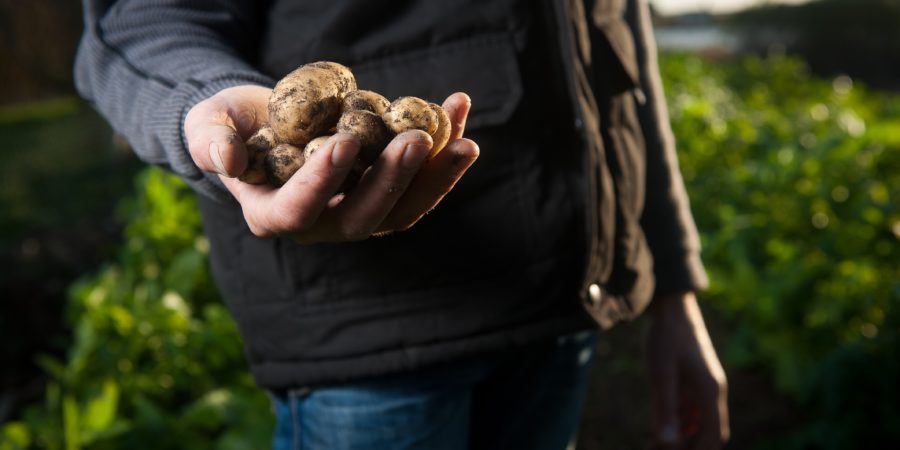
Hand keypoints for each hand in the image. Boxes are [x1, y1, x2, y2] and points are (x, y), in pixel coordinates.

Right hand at [184, 85, 478, 242]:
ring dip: (435, 177)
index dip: (323, 181)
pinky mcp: (384, 194)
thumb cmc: (228, 124)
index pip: (298, 209)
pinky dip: (442, 154)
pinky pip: (418, 183)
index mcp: (272, 214)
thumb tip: (227, 160)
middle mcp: (320, 224)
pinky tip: (459, 111)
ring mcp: (356, 212)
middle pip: (363, 218)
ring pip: (402, 210)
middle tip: (418, 139)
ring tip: (464, 141)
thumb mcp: (208, 126)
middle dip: (393, 180)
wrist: (262, 122)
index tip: (346, 141)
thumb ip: (211, 142)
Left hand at [647, 292, 729, 449]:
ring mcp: (703, 384)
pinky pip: (689, 408)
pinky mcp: (692, 378)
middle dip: (689, 446)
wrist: (670, 306)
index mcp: (710, 391)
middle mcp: (712, 390)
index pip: (714, 435)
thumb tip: (667, 443)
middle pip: (708, 432)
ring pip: (697, 422)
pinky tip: (658, 429)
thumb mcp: (661, 375)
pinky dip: (678, 422)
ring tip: (655, 445)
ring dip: (681, 436)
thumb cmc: (666, 338)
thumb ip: (665, 409)